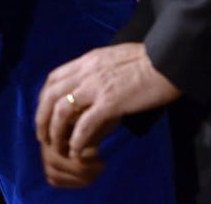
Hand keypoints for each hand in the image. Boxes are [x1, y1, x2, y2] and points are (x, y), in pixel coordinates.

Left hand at [35, 42, 181, 185]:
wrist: (168, 60)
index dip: (44, 98)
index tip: (45, 113)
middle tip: (43, 136)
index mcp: (87, 61)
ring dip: (55, 131)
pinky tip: (76, 151)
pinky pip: (85, 124)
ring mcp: (97, 87)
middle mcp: (86, 72)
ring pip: (62, 111)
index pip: (53, 78)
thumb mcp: (113, 59)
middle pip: (50, 95)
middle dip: (42, 118)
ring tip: (58, 147)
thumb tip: (91, 87)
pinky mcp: (111, 103)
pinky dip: (76, 139)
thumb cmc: (148, 60)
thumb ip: (98, 71)